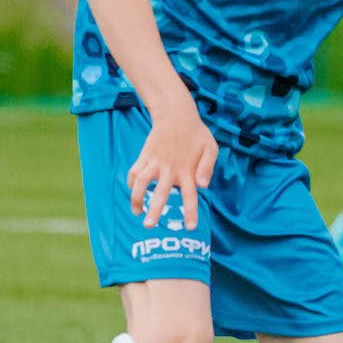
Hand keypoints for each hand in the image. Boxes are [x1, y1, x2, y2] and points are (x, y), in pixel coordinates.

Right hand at [126, 106, 217, 229]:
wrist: (176, 114)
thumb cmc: (197, 134)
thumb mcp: (211, 148)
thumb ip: (208, 167)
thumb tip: (203, 186)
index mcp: (188, 170)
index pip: (190, 195)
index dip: (190, 212)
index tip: (190, 227)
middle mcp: (170, 169)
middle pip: (161, 193)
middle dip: (154, 210)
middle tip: (149, 226)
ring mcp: (156, 162)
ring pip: (142, 182)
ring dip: (136, 198)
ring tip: (135, 212)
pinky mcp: (145, 156)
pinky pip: (134, 171)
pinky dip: (131, 182)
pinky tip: (132, 192)